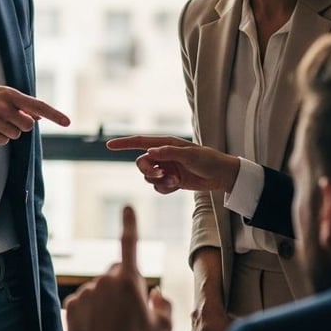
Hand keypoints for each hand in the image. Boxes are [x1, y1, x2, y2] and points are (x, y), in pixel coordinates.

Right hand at [0, 85, 69, 144]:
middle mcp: (4, 107)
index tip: (68, 122)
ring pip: (15, 135)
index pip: (38, 105)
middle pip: (28, 125)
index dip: (54, 114)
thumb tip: (38, 116)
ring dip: (7, 130)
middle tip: (6, 117)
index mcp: (9, 94)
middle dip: (21, 124)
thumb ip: (19, 104)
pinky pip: (3, 141)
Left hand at [64, 206, 172, 330]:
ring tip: (111, 327)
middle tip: (128, 313)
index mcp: (128, 281)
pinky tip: (96, 329)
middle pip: (115, 273)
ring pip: (98, 290)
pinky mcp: (71, 305)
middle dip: (122, 286)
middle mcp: (104, 281)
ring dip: (105, 302)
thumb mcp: (163, 327)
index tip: (127, 208)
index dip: (130, 224)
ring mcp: (86, 292)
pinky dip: (89, 312)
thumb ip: (163, 305)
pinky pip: (83, 302)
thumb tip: (155, 296)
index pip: (130, 245)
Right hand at [106, 135, 239, 194]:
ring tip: (175, 182)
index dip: (124, 143)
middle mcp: (163, 155)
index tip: (108, 145)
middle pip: (142, 164)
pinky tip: (177, 186)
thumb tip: (150, 151)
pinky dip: (164, 189)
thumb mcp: (190, 156)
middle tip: (159, 176)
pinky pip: (158, 187)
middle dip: (147, 172)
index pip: (140, 142)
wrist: (222, 176)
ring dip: (159, 182)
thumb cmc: (209, 161)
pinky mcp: (171, 181)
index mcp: (166, 144)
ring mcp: (166, 168)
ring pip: (149, 178)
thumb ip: (169, 153)